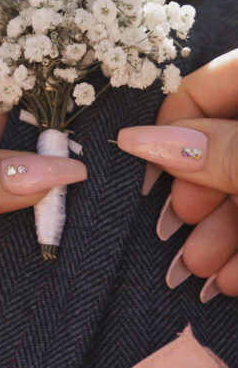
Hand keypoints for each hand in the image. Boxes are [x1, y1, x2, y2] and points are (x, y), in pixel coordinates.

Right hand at [117, 49, 237, 300]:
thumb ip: (217, 152)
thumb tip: (138, 140)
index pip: (207, 84)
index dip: (171, 126)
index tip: (144, 172)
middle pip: (223, 142)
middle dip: (195, 196)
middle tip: (174, 232)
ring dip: (217, 234)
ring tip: (196, 272)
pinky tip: (230, 283)